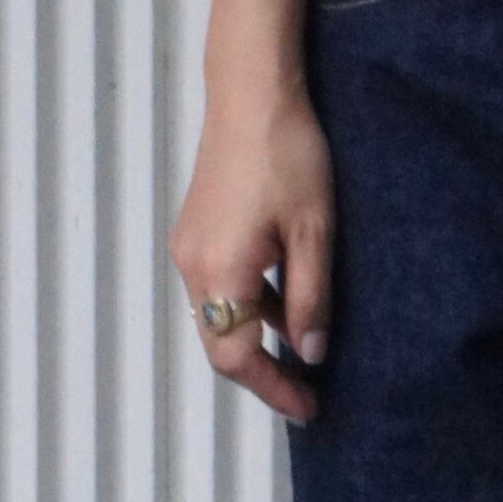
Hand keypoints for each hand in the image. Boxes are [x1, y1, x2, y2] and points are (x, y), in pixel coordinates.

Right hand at [168, 86, 334, 423]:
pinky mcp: (194, 231)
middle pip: (220, 346)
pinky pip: (217, 287)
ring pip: (218, 317)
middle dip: (261, 374)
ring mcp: (188, 248)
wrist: (251, 94)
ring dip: (255, 340)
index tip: (308, 408)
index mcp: (220, 273)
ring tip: (300, 353)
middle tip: (305, 391)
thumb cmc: (288, 155)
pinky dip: (247, 307)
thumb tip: (309, 353)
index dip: (273, 389)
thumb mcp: (314, 233)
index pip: (238, 358)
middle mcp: (192, 267)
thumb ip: (310, 298)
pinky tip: (284, 303)